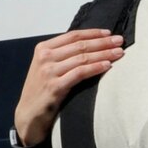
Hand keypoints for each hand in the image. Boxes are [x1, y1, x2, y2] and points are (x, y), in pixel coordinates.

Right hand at [14, 26, 124, 146]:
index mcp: (43, 48)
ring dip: (104, 54)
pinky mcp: (55, 87)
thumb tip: (89, 45)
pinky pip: (80, 73)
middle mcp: (45, 57)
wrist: (28, 114)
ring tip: (119, 53)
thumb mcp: (46, 67)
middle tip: (119, 41)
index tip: (108, 33)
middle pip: (80, 45)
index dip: (93, 33)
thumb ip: (62, 55)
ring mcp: (49, 72)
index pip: (72, 35)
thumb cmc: (41, 91)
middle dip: (102, 42)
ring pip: (82, 58)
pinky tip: (108, 66)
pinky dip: (95, 68)